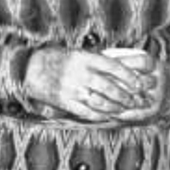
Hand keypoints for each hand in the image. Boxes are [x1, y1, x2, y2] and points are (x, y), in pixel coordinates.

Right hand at [26, 45, 166, 122]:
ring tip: (125, 109)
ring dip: (116, 107)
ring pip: (100, 101)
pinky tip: (109, 116)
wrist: (30, 68)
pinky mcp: (64, 102)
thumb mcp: (79, 53)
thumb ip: (98, 61)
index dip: (129, 76)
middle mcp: (79, 73)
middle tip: (137, 100)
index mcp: (85, 58)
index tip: (139, 84)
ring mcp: (71, 89)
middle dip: (126, 96)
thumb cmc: (59, 59)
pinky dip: (100, 115)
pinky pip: (87, 111)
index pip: (113, 67)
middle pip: (109, 87)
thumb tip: (125, 68)